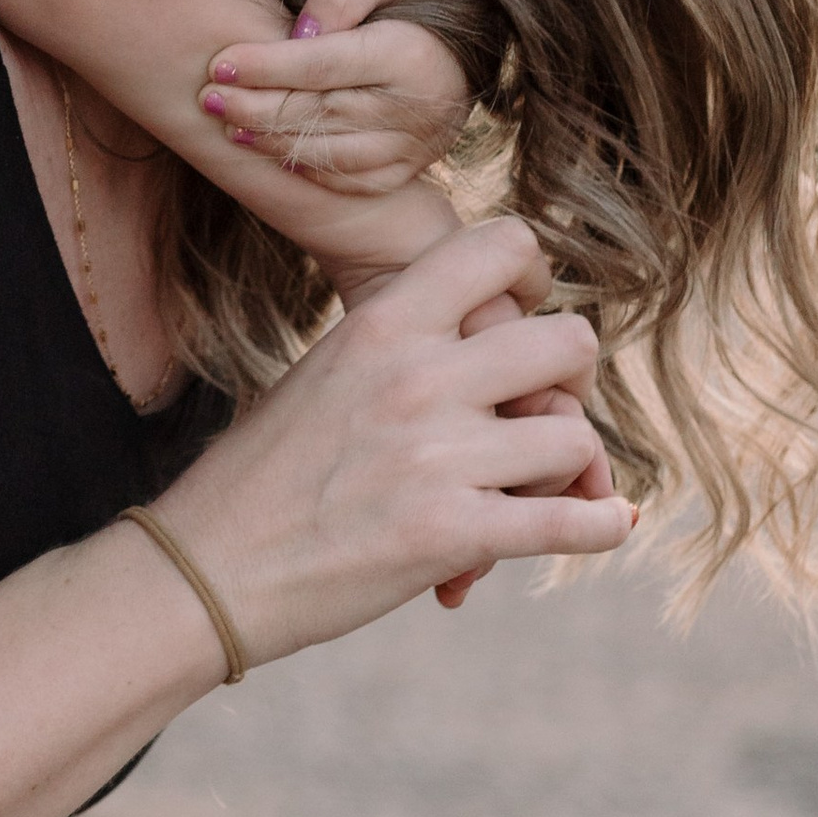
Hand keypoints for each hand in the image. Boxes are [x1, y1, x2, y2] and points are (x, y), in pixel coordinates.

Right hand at [159, 217, 629, 668]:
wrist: (208, 569)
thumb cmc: (261, 476)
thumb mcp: (325, 375)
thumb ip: (406, 353)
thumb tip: (500, 358)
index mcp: (380, 323)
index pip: (502, 247)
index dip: (536, 279)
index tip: (527, 318)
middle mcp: (416, 376)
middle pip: (568, 343)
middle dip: (574, 381)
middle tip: (548, 411)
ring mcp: (437, 456)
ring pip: (576, 439)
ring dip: (574, 468)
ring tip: (547, 487)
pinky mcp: (452, 534)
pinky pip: (572, 522)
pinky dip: (602, 525)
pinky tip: (608, 524)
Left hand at [200, 0, 472, 192]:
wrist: (476, 40)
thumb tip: (303, 33)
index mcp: (412, 54)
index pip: (324, 65)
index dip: (266, 67)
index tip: (219, 63)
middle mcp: (418, 108)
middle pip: (320, 114)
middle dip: (256, 108)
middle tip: (208, 98)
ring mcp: (417, 146)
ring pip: (331, 155)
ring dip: (271, 143)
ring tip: (227, 125)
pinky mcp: (410, 168)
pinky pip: (352, 181)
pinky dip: (306, 170)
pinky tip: (269, 150)